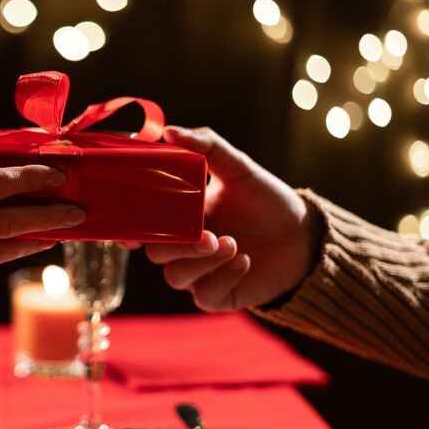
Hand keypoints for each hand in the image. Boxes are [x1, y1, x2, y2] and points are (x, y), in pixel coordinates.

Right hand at [145, 126, 323, 310]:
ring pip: (175, 276)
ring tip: (233, 244)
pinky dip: (222, 277)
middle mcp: (181, 247)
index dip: (127, 230)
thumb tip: (169, 131)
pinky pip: (204, 295)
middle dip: (178, 245)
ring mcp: (197, 273)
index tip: (132, 227)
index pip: (139, 226)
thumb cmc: (265, 201)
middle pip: (155, 252)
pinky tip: (244, 261)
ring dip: (202, 261)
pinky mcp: (216, 296)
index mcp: (177, 216)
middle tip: (209, 235)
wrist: (302, 236)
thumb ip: (206, 146)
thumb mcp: (237, 168)